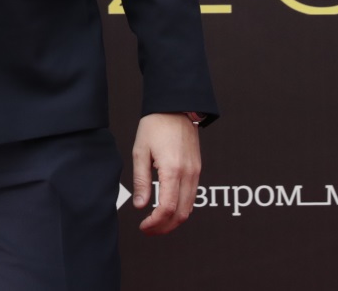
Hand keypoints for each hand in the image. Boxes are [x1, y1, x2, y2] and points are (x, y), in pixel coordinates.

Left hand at [130, 112, 200, 234]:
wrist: (175, 107)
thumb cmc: (155, 125)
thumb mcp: (140, 151)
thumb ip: (141, 180)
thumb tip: (140, 205)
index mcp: (172, 170)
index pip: (167, 208)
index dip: (155, 223)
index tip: (143, 226)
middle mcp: (188, 173)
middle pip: (181, 214)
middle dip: (165, 227)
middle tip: (148, 229)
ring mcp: (195, 172)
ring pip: (189, 207)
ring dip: (174, 220)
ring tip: (156, 222)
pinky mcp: (197, 169)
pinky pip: (192, 196)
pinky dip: (181, 208)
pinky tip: (167, 207)